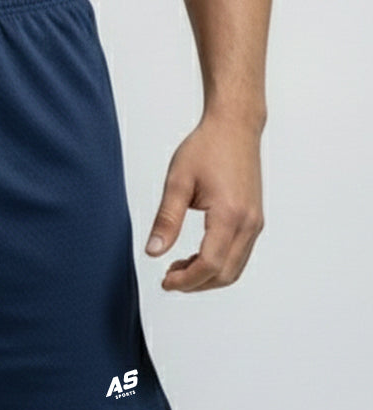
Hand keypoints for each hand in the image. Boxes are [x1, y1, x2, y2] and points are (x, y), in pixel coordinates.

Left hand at [145, 111, 264, 290]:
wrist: (235, 126)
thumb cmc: (208, 146)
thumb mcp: (178, 182)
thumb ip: (166, 220)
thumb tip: (153, 251)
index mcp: (229, 214)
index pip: (210, 264)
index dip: (186, 280)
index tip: (166, 281)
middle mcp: (248, 222)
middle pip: (224, 274)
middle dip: (195, 283)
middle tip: (170, 278)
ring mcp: (255, 222)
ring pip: (234, 269)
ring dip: (207, 277)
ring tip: (180, 268)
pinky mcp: (255, 220)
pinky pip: (239, 255)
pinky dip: (218, 265)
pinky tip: (196, 256)